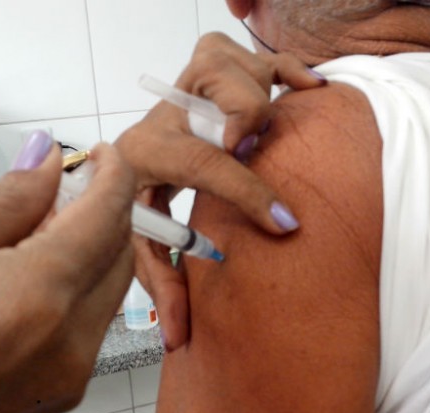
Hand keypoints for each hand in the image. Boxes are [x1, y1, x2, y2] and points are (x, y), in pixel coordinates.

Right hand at [0, 141, 133, 412]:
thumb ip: (0, 205)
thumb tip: (50, 166)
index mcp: (35, 298)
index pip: (105, 218)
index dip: (112, 176)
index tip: (102, 153)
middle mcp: (70, 343)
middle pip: (119, 256)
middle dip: (105, 212)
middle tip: (63, 186)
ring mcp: (70, 378)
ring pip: (110, 293)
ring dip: (93, 252)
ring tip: (39, 229)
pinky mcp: (59, 398)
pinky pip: (90, 328)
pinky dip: (77, 291)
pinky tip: (34, 277)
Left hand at [115, 32, 325, 349]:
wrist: (119, 158)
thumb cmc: (129, 203)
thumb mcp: (138, 246)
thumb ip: (160, 286)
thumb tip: (178, 340)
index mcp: (143, 155)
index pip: (202, 166)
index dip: (248, 194)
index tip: (286, 224)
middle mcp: (166, 114)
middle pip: (225, 103)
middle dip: (250, 127)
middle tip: (258, 152)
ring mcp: (189, 86)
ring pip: (240, 71)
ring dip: (259, 102)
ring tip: (262, 136)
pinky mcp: (210, 71)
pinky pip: (255, 56)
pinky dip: (287, 70)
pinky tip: (310, 87)